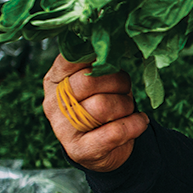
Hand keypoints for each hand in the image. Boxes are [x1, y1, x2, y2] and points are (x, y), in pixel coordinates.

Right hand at [42, 55, 148, 171]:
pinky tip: (139, 121)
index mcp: (54, 80)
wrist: (104, 148)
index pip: (74, 59)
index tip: (113, 62)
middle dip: (119, 82)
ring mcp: (63, 129)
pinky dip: (135, 124)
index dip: (101, 58)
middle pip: (90, 81)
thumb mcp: (96, 80)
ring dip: (126, 104)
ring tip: (128, 107)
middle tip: (125, 89)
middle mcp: (53, 103)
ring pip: (103, 106)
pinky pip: (114, 132)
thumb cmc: (101, 102)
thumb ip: (98, 62)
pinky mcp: (80, 151)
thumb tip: (115, 42)